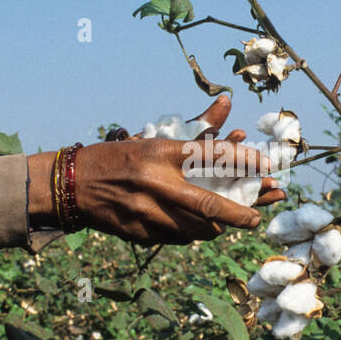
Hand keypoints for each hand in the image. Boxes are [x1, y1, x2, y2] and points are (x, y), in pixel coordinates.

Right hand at [30, 96, 285, 244]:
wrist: (73, 185)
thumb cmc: (120, 158)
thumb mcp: (154, 140)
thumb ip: (195, 129)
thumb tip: (228, 102)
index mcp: (160, 153)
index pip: (210, 153)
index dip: (243, 159)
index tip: (266, 165)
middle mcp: (155, 182)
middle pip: (208, 203)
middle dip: (239, 213)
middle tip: (255, 217)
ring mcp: (146, 211)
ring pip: (196, 227)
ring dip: (217, 227)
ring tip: (228, 222)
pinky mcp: (140, 233)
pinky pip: (177, 238)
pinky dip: (192, 233)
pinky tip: (198, 228)